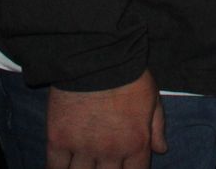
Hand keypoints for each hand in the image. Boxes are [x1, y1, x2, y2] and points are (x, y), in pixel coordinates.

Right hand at [46, 70, 165, 168]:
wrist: (97, 58)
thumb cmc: (130, 76)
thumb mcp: (152, 100)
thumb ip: (157, 128)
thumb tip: (161, 150)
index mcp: (136, 143)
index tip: (125, 167)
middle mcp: (110, 152)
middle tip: (103, 164)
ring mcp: (83, 148)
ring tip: (85, 164)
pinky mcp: (58, 140)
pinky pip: (55, 167)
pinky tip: (63, 165)